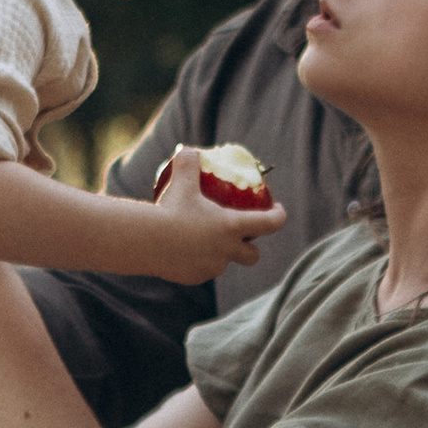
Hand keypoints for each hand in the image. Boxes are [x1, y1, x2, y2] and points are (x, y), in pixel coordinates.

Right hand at [150, 148, 288, 281]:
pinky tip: (182, 251)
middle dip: (251, 247)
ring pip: (222, 262)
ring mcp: (212, 267)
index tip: (278, 210)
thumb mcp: (180, 182)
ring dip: (220, 253)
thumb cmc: (169, 210)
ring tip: (204, 240)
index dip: (279, 216)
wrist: (148, 242)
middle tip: (242, 236)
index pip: (270, 224)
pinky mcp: (195, 277)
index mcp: (232, 227)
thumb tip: (188, 150)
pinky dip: (197, 261)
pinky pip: (201, 269)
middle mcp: (227, 251)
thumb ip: (188, 163)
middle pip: (252, 256)